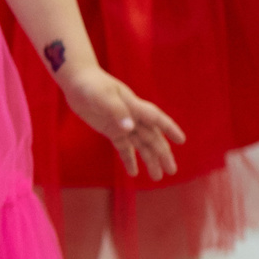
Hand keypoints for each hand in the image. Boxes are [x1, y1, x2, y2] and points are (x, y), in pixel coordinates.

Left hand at [54, 62, 184, 179]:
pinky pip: (124, 148)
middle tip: (172, 171)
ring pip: (141, 145)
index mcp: (134, 106)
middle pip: (152, 137)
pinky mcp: (111, 130)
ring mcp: (122, 124)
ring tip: (157, 177)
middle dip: (163, 154)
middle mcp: (132, 117)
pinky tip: (133, 173)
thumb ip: (116, 111)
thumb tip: (129, 129)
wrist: (76, 80)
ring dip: (149, 160)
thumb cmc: (91, 85)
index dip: (169, 129)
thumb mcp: (102, 96)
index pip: (156, 118)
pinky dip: (129, 159)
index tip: (181, 141)